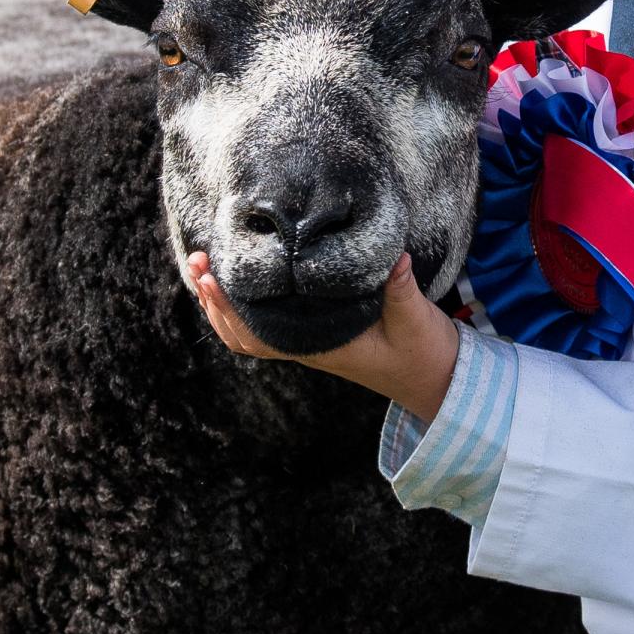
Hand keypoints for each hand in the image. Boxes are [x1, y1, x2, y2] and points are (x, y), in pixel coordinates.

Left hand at [186, 251, 460, 420]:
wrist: (435, 377)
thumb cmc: (423, 352)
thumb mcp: (416, 319)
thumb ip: (402, 290)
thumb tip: (395, 256)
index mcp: (320, 346)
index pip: (259, 332)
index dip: (230, 307)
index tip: (212, 275)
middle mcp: (307, 346)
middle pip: (242, 333)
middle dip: (216, 300)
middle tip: (198, 260)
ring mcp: (310, 342)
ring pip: (250, 332)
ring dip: (224, 304)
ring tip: (205, 268)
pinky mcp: (318, 333)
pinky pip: (270, 324)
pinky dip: (248, 306)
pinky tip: (244, 282)